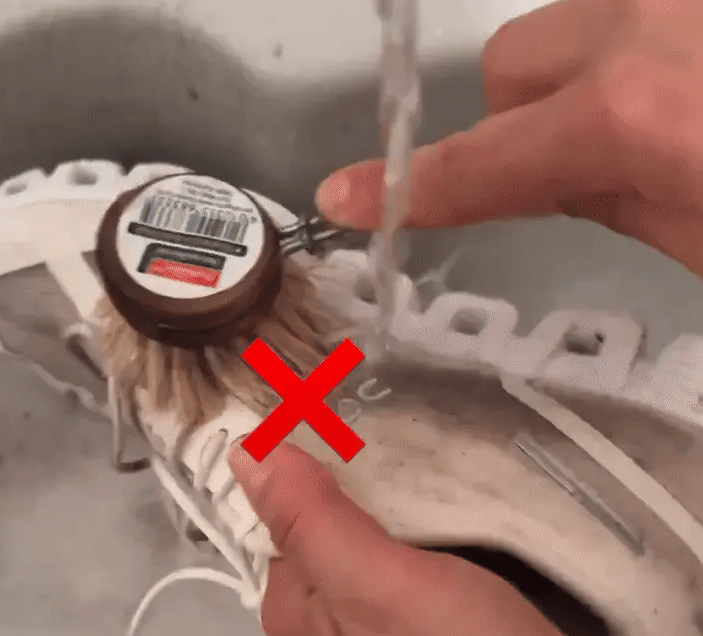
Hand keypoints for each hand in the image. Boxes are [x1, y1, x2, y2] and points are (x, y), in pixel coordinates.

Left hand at [229, 442, 655, 635]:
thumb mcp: (374, 585)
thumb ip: (308, 519)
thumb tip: (242, 453)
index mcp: (296, 609)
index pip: (276, 509)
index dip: (299, 454)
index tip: (334, 397)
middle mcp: (327, 617)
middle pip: (325, 517)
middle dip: (353, 467)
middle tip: (392, 409)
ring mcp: (382, 622)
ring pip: (374, 529)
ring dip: (395, 487)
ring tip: (426, 433)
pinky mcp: (434, 622)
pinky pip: (414, 549)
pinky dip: (426, 514)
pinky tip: (451, 486)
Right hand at [316, 0, 702, 274]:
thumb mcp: (698, 235)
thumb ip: (612, 201)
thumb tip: (563, 180)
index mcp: (627, 118)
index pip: (476, 163)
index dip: (405, 189)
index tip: (345, 196)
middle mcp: (641, 24)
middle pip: (509, 64)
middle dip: (526, 119)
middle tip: (591, 167)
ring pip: (572, 22)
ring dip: (585, 74)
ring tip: (664, 117)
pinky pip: (627, 9)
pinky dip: (636, 45)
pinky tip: (687, 81)